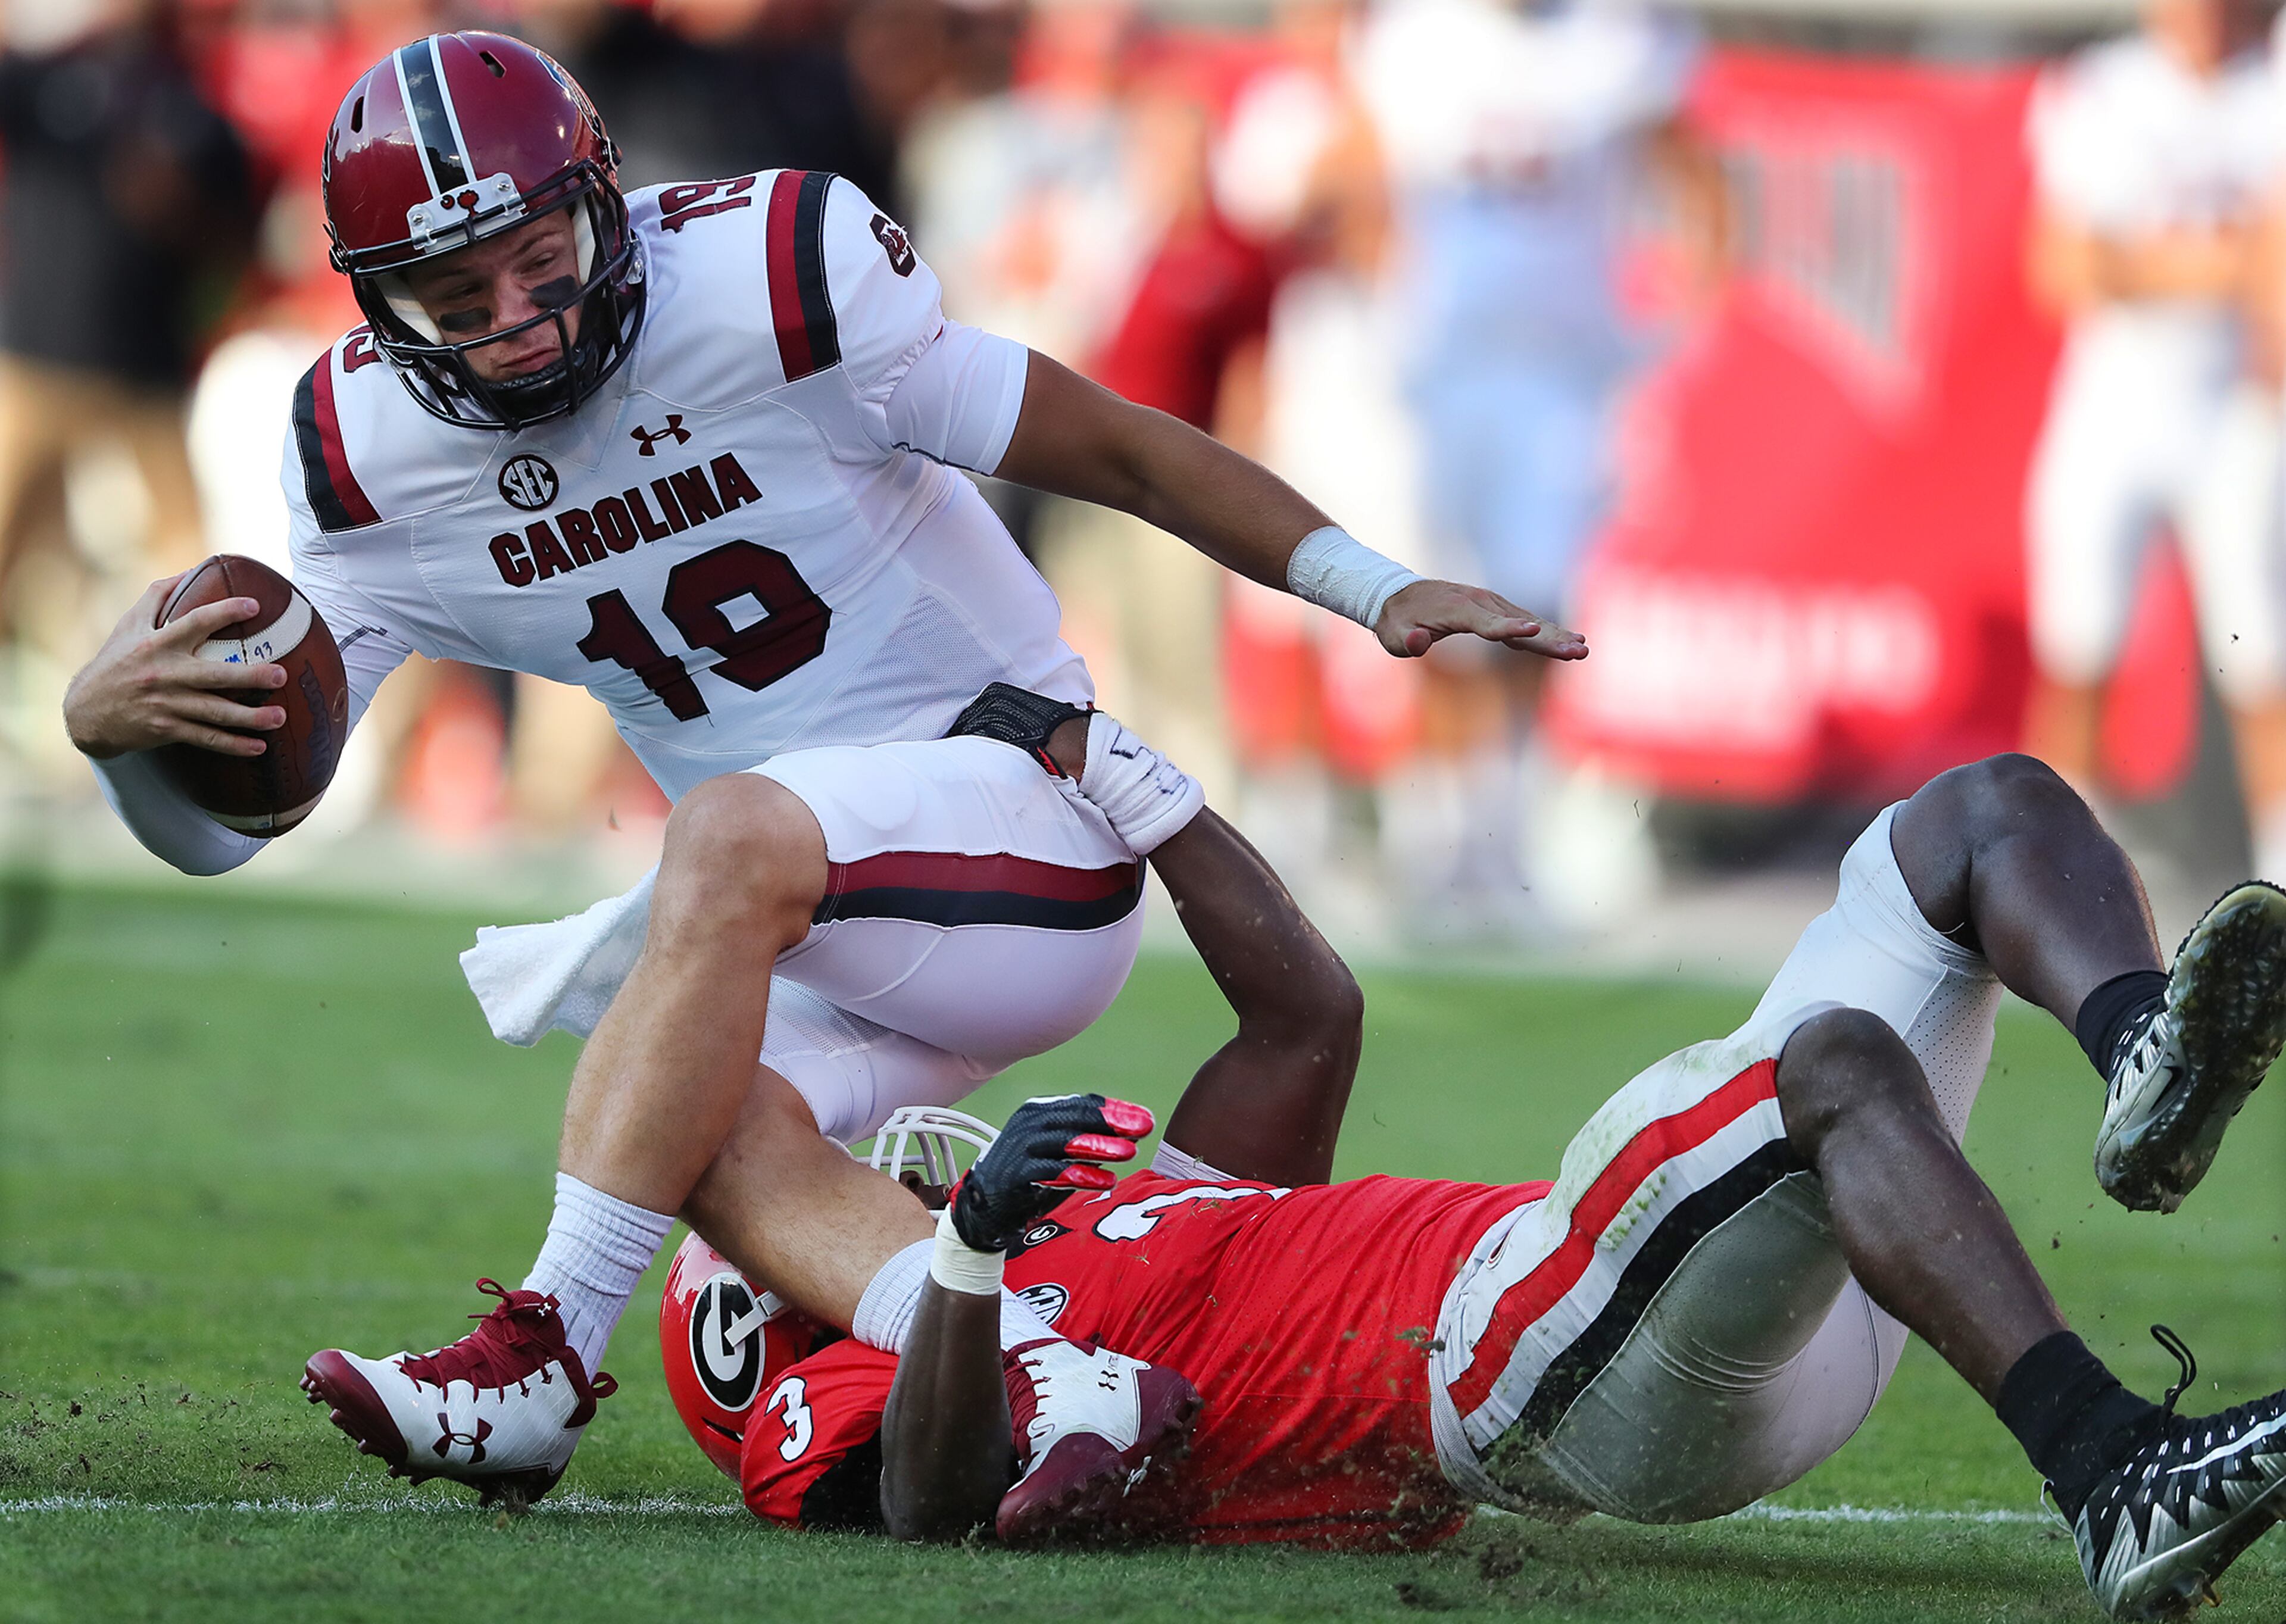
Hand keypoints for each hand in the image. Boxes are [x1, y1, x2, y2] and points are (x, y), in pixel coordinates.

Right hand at [63, 577, 288, 759]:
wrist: (85, 710)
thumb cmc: (115, 661)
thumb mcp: (129, 624)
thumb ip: (159, 596)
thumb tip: (190, 571)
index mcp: (158, 643)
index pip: (194, 622)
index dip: (224, 612)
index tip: (254, 605)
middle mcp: (164, 673)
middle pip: (214, 674)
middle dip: (250, 676)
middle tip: (281, 675)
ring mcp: (166, 704)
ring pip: (214, 712)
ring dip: (249, 717)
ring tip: (280, 716)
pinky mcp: (165, 729)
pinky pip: (205, 738)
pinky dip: (232, 745)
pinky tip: (258, 747)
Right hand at [948, 1094, 1153, 1251]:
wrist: (983, 1207)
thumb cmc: (1028, 1176)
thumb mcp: (1058, 1152)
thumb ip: (1087, 1140)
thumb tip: (1128, 1134)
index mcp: (1039, 1112)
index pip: (1082, 1104)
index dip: (1115, 1110)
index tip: (1145, 1119)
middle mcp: (1029, 1124)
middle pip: (1076, 1117)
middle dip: (1112, 1122)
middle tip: (1144, 1128)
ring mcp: (1020, 1147)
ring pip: (1065, 1141)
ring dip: (1100, 1146)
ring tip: (1130, 1152)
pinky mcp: (1016, 1175)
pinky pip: (1052, 1172)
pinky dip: (1081, 1175)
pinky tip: (1106, 1180)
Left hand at [1373, 579, 1587, 660]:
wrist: (1397, 595)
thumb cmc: (1396, 621)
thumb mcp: (1393, 635)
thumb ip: (1407, 641)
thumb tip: (1417, 642)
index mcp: (1458, 609)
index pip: (1488, 624)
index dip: (1511, 630)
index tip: (1535, 633)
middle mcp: (1480, 602)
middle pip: (1519, 622)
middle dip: (1550, 638)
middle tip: (1580, 650)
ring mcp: (1490, 604)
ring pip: (1528, 621)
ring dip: (1555, 635)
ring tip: (1583, 648)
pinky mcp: (1494, 609)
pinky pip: (1523, 620)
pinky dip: (1545, 631)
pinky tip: (1567, 641)